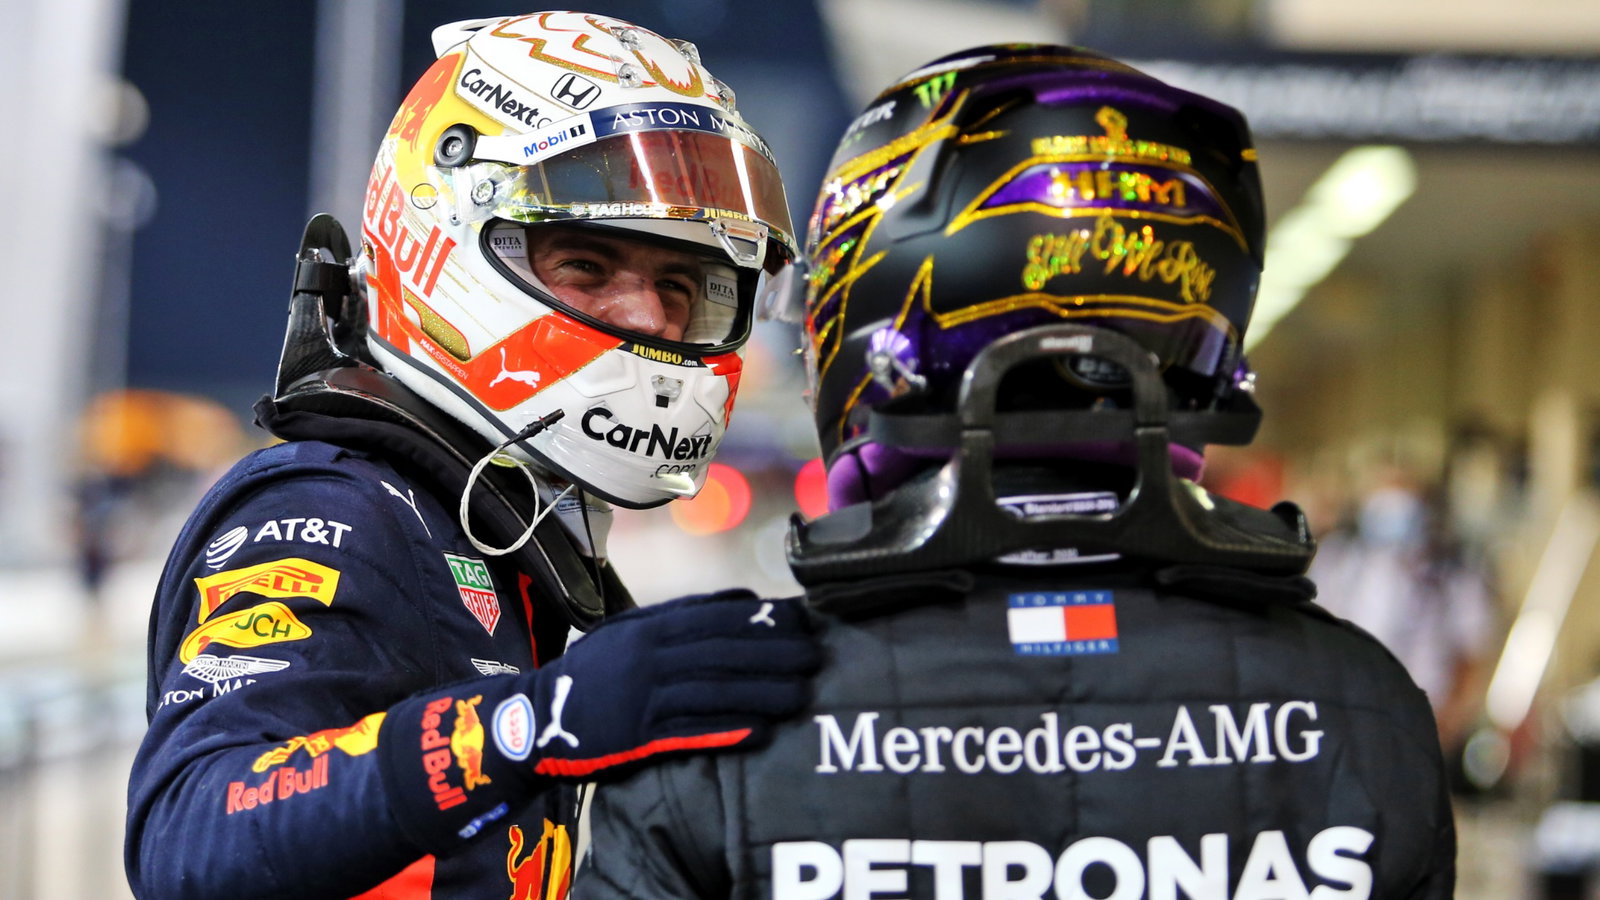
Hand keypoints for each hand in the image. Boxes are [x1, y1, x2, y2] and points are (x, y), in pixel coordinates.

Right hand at [512, 590, 820, 779]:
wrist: (538, 716)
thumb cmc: (597, 671)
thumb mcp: (633, 630)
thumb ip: (684, 615)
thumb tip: (745, 600)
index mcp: (651, 626)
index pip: (717, 617)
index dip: (763, 620)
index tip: (803, 622)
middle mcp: (649, 656)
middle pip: (723, 653)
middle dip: (773, 655)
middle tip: (815, 658)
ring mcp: (643, 696)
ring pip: (714, 691)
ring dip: (762, 693)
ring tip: (800, 696)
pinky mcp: (637, 735)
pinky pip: (691, 731)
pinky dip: (728, 730)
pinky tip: (762, 731)